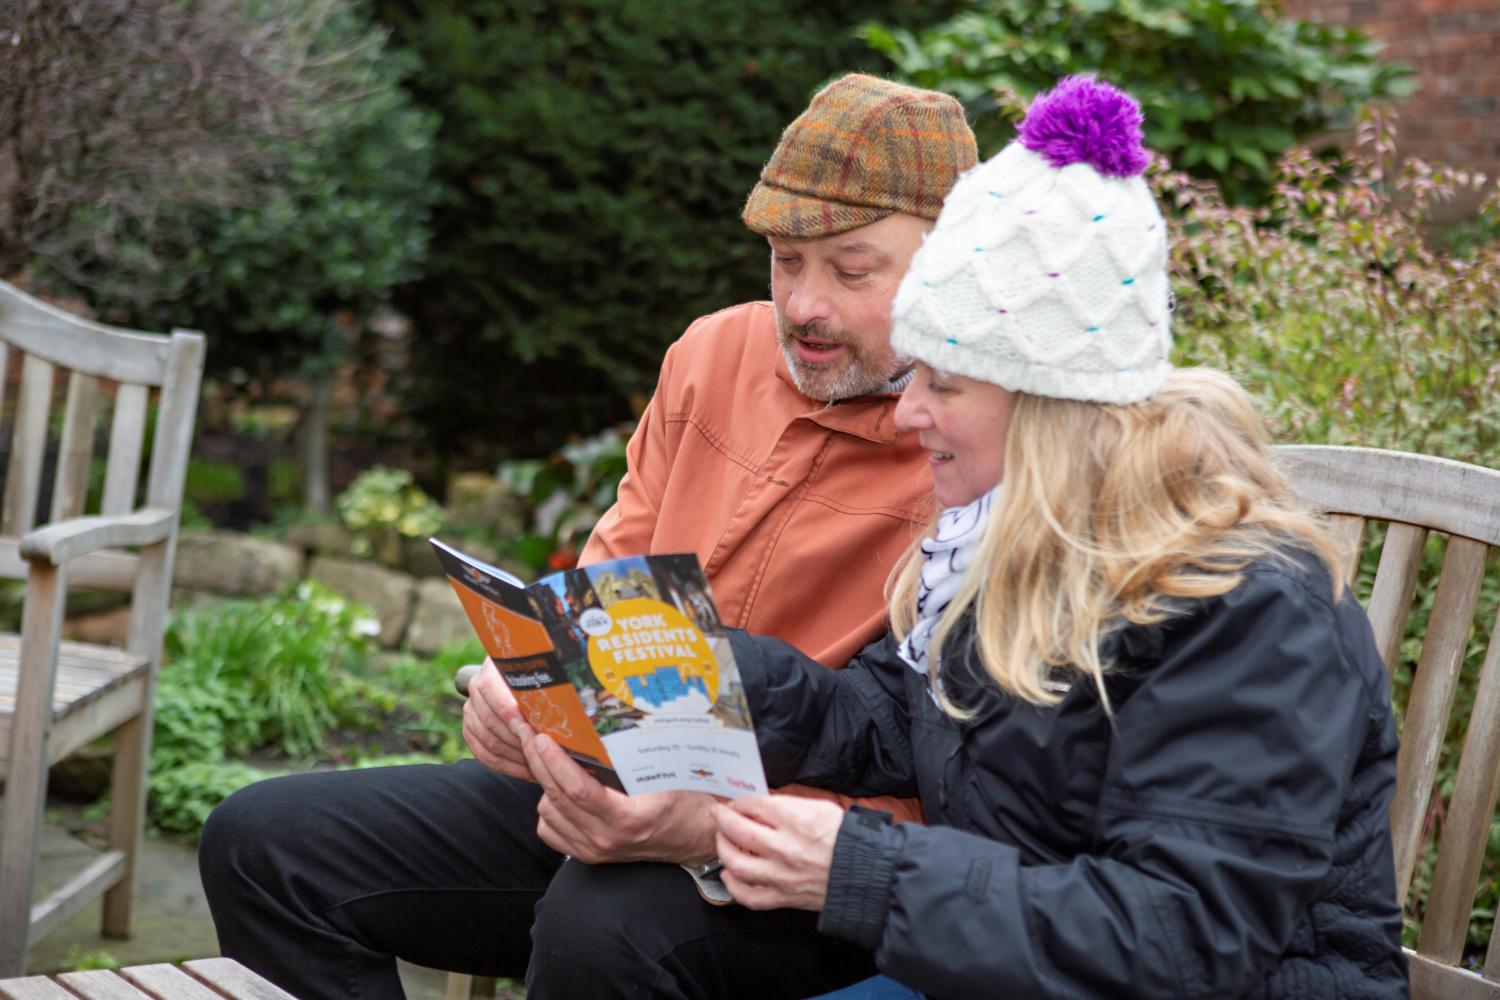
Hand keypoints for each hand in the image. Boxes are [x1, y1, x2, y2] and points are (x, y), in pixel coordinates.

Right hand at [462, 658, 533, 781]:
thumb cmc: (540, 676)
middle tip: (540, 752)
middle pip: (490, 721)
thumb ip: (545, 685)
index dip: (510, 713)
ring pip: (488, 740)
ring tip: (539, 764)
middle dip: (517, 740)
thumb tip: (562, 700)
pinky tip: (527, 771)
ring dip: (514, 756)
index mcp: (491, 669)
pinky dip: (506, 766)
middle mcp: (476, 687)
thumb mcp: (543, 673)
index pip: (493, 693)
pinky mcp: (469, 729)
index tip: (530, 727)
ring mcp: (470, 709)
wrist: (521, 680)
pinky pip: (483, 754)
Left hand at [519, 724, 717, 865]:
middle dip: (537, 760)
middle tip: (527, 731)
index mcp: (627, 817)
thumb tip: (613, 718)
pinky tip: (558, 789)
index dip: (555, 761)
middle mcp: (606, 838)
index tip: (542, 736)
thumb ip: (641, 755)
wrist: (696, 838)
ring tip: (546, 756)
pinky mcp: (588, 855)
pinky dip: (548, 808)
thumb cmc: (687, 800)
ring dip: (542, 784)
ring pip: (547, 813)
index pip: (577, 790)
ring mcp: (595, 850)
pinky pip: (550, 830)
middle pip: (556, 798)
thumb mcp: (671, 774)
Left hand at [712, 795, 842, 911]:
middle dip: (722, 819)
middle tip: (718, 815)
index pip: (754, 805)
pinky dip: (734, 886)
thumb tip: (761, 805)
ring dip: (723, 849)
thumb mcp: (820, 808)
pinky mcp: (784, 898)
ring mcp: (782, 876)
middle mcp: (785, 848)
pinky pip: (749, 896)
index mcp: (796, 820)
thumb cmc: (846, 838)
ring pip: (736, 864)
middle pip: (738, 831)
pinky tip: (729, 874)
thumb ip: (788, 805)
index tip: (736, 803)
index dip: (740, 802)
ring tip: (723, 841)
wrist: (866, 873)